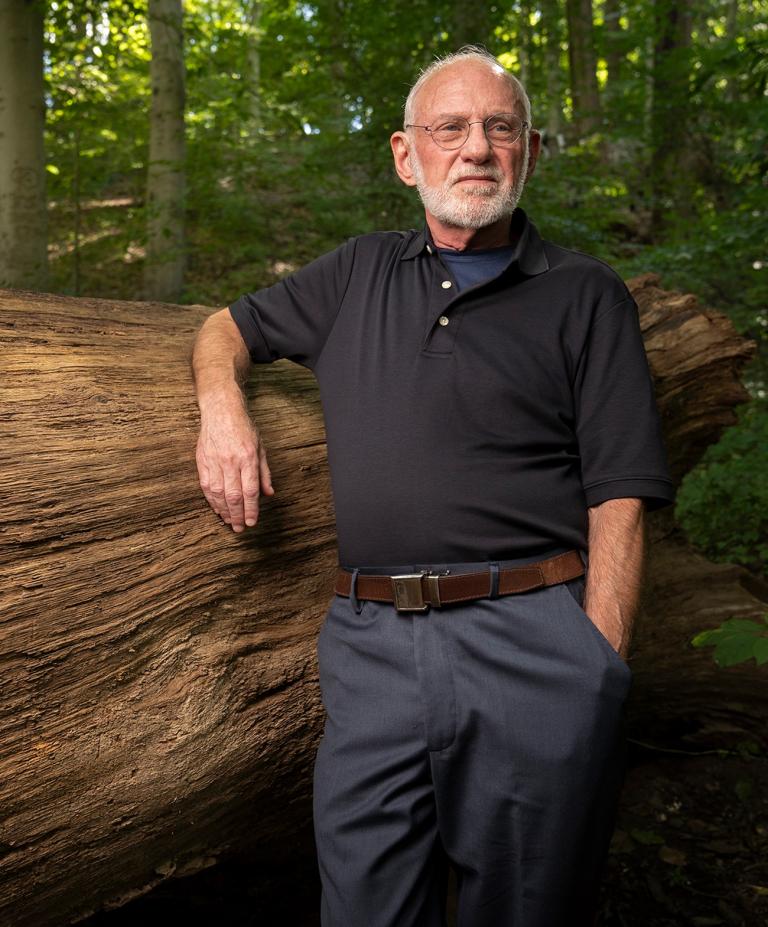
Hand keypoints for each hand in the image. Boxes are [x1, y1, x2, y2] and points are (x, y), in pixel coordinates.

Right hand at [196, 406, 274, 531]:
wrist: (221, 410)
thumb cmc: (243, 428)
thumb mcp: (261, 448)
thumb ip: (264, 473)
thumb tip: (269, 494)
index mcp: (248, 457)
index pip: (250, 490)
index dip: (251, 509)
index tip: (252, 522)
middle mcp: (230, 461)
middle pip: (234, 495)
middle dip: (238, 515)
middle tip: (241, 528)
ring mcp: (214, 461)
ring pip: (218, 493)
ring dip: (224, 511)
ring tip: (230, 522)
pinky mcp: (202, 461)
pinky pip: (206, 486)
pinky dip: (212, 500)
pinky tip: (218, 509)